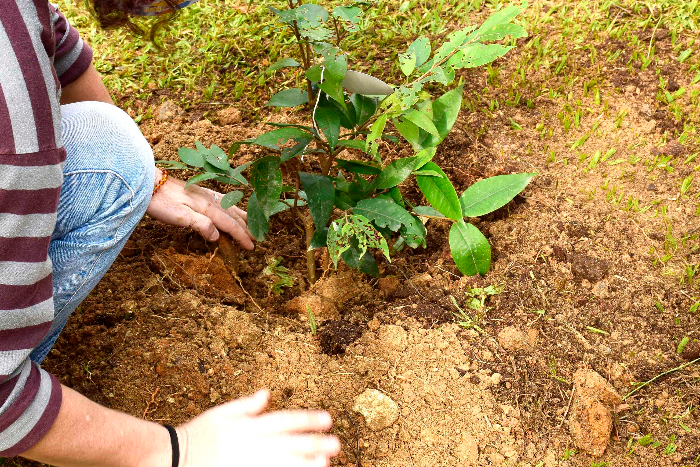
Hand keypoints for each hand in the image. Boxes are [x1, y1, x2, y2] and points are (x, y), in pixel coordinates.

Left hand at [147, 168, 254, 249]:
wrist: (149, 184)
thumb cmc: (161, 202)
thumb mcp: (180, 217)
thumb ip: (201, 225)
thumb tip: (218, 236)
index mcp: (208, 208)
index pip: (230, 225)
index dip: (241, 236)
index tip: (251, 248)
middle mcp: (211, 200)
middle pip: (233, 216)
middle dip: (245, 228)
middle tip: (256, 239)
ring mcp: (206, 195)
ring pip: (230, 207)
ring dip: (241, 217)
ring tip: (251, 223)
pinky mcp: (200, 193)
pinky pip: (223, 201)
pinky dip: (231, 207)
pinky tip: (230, 207)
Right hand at [175, 390, 339, 466]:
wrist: (174, 458)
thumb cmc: (198, 434)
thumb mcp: (221, 413)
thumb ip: (247, 405)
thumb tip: (267, 392)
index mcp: (249, 425)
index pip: (286, 420)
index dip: (308, 419)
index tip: (328, 419)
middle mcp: (253, 443)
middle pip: (290, 442)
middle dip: (315, 442)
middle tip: (337, 443)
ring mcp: (249, 463)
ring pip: (284, 463)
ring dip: (306, 463)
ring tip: (325, 463)